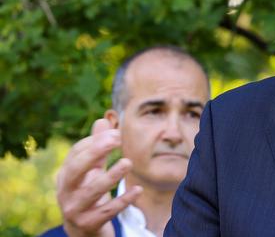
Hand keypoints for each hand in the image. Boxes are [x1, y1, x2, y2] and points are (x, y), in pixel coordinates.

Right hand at [56, 119, 141, 236]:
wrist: (83, 230)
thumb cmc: (88, 192)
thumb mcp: (91, 169)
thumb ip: (97, 147)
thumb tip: (102, 120)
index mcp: (66, 174)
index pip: (76, 154)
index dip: (95, 142)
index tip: (116, 133)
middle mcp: (65, 191)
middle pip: (76, 169)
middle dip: (95, 152)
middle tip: (117, 139)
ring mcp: (75, 209)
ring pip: (91, 191)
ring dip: (111, 176)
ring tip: (128, 162)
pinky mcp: (88, 224)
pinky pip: (107, 211)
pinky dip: (123, 201)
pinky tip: (138, 190)